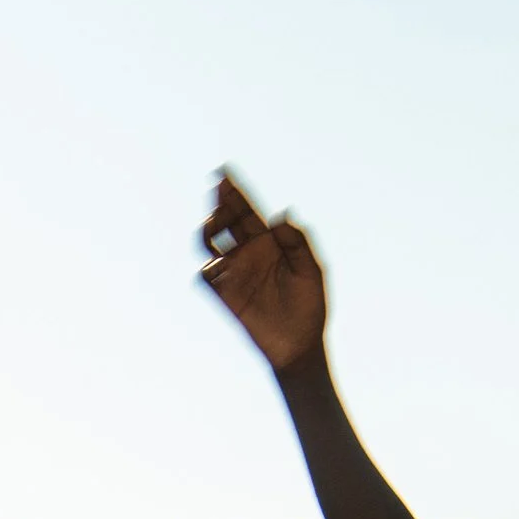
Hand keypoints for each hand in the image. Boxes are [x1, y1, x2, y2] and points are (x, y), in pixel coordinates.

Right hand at [198, 171, 327, 376]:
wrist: (299, 346)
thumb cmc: (310, 307)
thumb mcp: (312, 271)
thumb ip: (298, 242)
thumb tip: (282, 215)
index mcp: (270, 242)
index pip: (248, 211)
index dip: (235, 191)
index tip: (223, 172)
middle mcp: (249, 253)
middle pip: (227, 220)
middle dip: (221, 203)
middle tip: (221, 192)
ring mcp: (235, 274)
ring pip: (210, 243)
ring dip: (209, 230)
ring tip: (217, 224)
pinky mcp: (225, 297)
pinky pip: (206, 277)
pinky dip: (207, 267)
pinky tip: (219, 263)